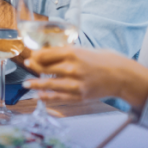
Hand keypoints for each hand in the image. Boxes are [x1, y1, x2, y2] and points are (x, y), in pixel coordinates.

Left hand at [24, 46, 147, 110]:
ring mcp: (76, 84)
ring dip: (35, 85)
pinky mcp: (80, 96)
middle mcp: (72, 68)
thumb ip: (65, 52)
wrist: (122, 76)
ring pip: (49, 84)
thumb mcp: (82, 50)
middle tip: (27, 65)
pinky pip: (59, 97)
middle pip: (44, 68)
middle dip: (33, 67)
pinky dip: (47, 97)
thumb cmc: (102, 60)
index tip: (30, 55)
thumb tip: (46, 52)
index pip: (45, 55)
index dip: (35, 56)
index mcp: (72, 53)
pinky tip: (38, 96)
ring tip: (26, 84)